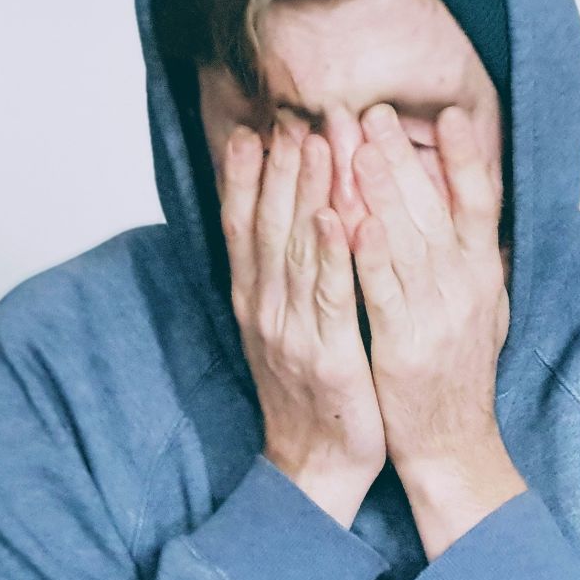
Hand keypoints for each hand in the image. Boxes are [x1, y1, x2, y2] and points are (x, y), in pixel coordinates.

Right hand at [219, 109, 385, 526]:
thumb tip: (287, 225)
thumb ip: (285, 279)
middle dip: (279, 167)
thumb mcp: (287, 330)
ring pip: (296, 248)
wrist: (316, 466)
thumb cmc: (313, 395)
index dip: (248, 176)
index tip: (255, 127)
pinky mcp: (327, 354)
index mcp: (255, 301)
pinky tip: (334, 215)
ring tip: (314, 141)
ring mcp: (292, 331)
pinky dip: (329, 253)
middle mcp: (265, 309)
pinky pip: (329, 295)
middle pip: (267, 224)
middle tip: (291, 114)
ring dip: (304, 191)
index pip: (245, 226)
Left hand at [350, 102, 523, 557]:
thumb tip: (475, 210)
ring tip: (355, 143)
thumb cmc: (458, 375)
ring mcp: (437, 316)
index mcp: (483, 275)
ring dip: (381, 190)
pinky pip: (383, 291)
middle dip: (401, 156)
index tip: (450, 113)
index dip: (467, 157)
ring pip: (406, 240)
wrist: (452, 445)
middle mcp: (466, 288)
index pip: (482, 203)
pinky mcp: (404, 344)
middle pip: (436, 208)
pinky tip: (349, 218)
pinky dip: (368, 253)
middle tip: (372, 110)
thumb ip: (475, 260)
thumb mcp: (484, 309)